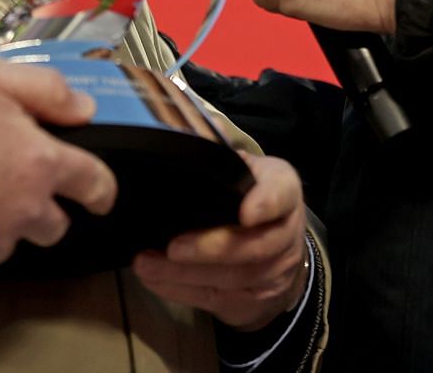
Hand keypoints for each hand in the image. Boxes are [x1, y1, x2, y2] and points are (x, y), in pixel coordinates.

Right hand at [0, 57, 116, 269]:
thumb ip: (49, 91)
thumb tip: (84, 110)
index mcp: (40, 165)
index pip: (94, 185)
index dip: (101, 189)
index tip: (100, 194)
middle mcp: (22, 210)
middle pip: (55, 225)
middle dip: (45, 206)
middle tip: (16, 178)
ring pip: (12, 239)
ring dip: (4, 220)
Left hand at [131, 152, 309, 329]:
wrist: (276, 250)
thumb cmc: (246, 195)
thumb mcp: (240, 168)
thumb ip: (216, 154)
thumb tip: (176, 131)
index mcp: (283, 189)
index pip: (282, 193)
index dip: (266, 203)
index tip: (245, 213)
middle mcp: (286, 232)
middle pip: (254, 246)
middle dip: (211, 249)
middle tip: (172, 247)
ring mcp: (275, 272)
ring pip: (234, 279)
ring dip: (185, 274)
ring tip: (146, 264)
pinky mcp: (255, 301)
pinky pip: (218, 299)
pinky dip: (182, 291)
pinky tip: (155, 280)